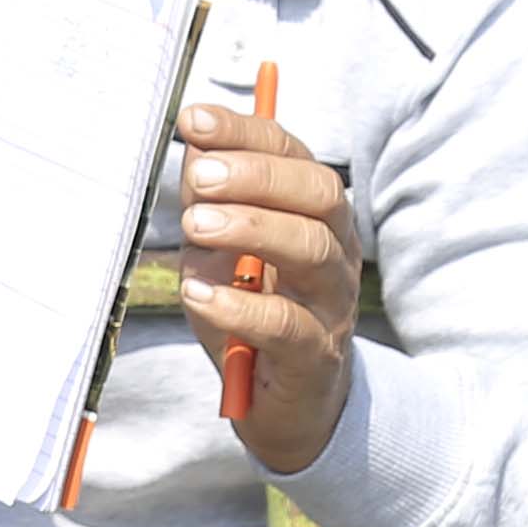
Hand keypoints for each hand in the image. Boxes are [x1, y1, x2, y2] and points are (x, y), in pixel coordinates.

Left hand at [175, 101, 362, 478]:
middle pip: (319, 193)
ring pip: (312, 250)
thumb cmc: (251, 316)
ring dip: (251, 228)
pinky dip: (239, 307)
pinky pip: (286, 326)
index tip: (192, 120)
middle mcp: (335, 250)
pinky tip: (200, 295)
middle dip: (257, 175)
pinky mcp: (315, 356)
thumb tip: (195, 149)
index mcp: (314, 214)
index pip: (292, 154)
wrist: (288, 406)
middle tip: (201, 176)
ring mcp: (332, 304)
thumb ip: (211, 204)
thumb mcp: (222, 254)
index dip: (245, 132)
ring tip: (195, 225)